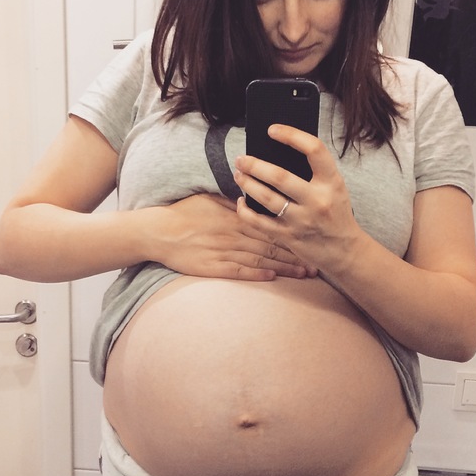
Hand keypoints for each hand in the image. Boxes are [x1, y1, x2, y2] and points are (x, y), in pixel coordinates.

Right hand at [156, 193, 316, 280]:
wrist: (158, 232)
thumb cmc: (183, 213)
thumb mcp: (210, 199)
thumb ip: (233, 201)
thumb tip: (253, 198)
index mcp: (235, 216)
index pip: (270, 224)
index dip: (292, 232)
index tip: (310, 237)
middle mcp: (234, 234)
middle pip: (272, 244)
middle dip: (296, 254)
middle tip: (317, 261)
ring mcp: (224, 252)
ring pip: (261, 260)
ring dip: (284, 267)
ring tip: (304, 274)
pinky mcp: (213, 267)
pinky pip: (239, 271)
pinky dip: (257, 274)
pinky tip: (273, 278)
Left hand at [233, 124, 360, 274]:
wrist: (344, 250)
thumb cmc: (335, 213)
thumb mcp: (334, 188)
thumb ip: (313, 172)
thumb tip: (277, 151)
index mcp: (332, 182)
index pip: (314, 150)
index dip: (291, 135)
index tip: (272, 130)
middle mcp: (317, 201)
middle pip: (279, 176)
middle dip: (254, 165)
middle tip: (241, 158)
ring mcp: (301, 221)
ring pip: (265, 197)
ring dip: (247, 183)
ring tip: (238, 174)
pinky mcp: (288, 237)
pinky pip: (258, 222)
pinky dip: (245, 211)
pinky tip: (241, 202)